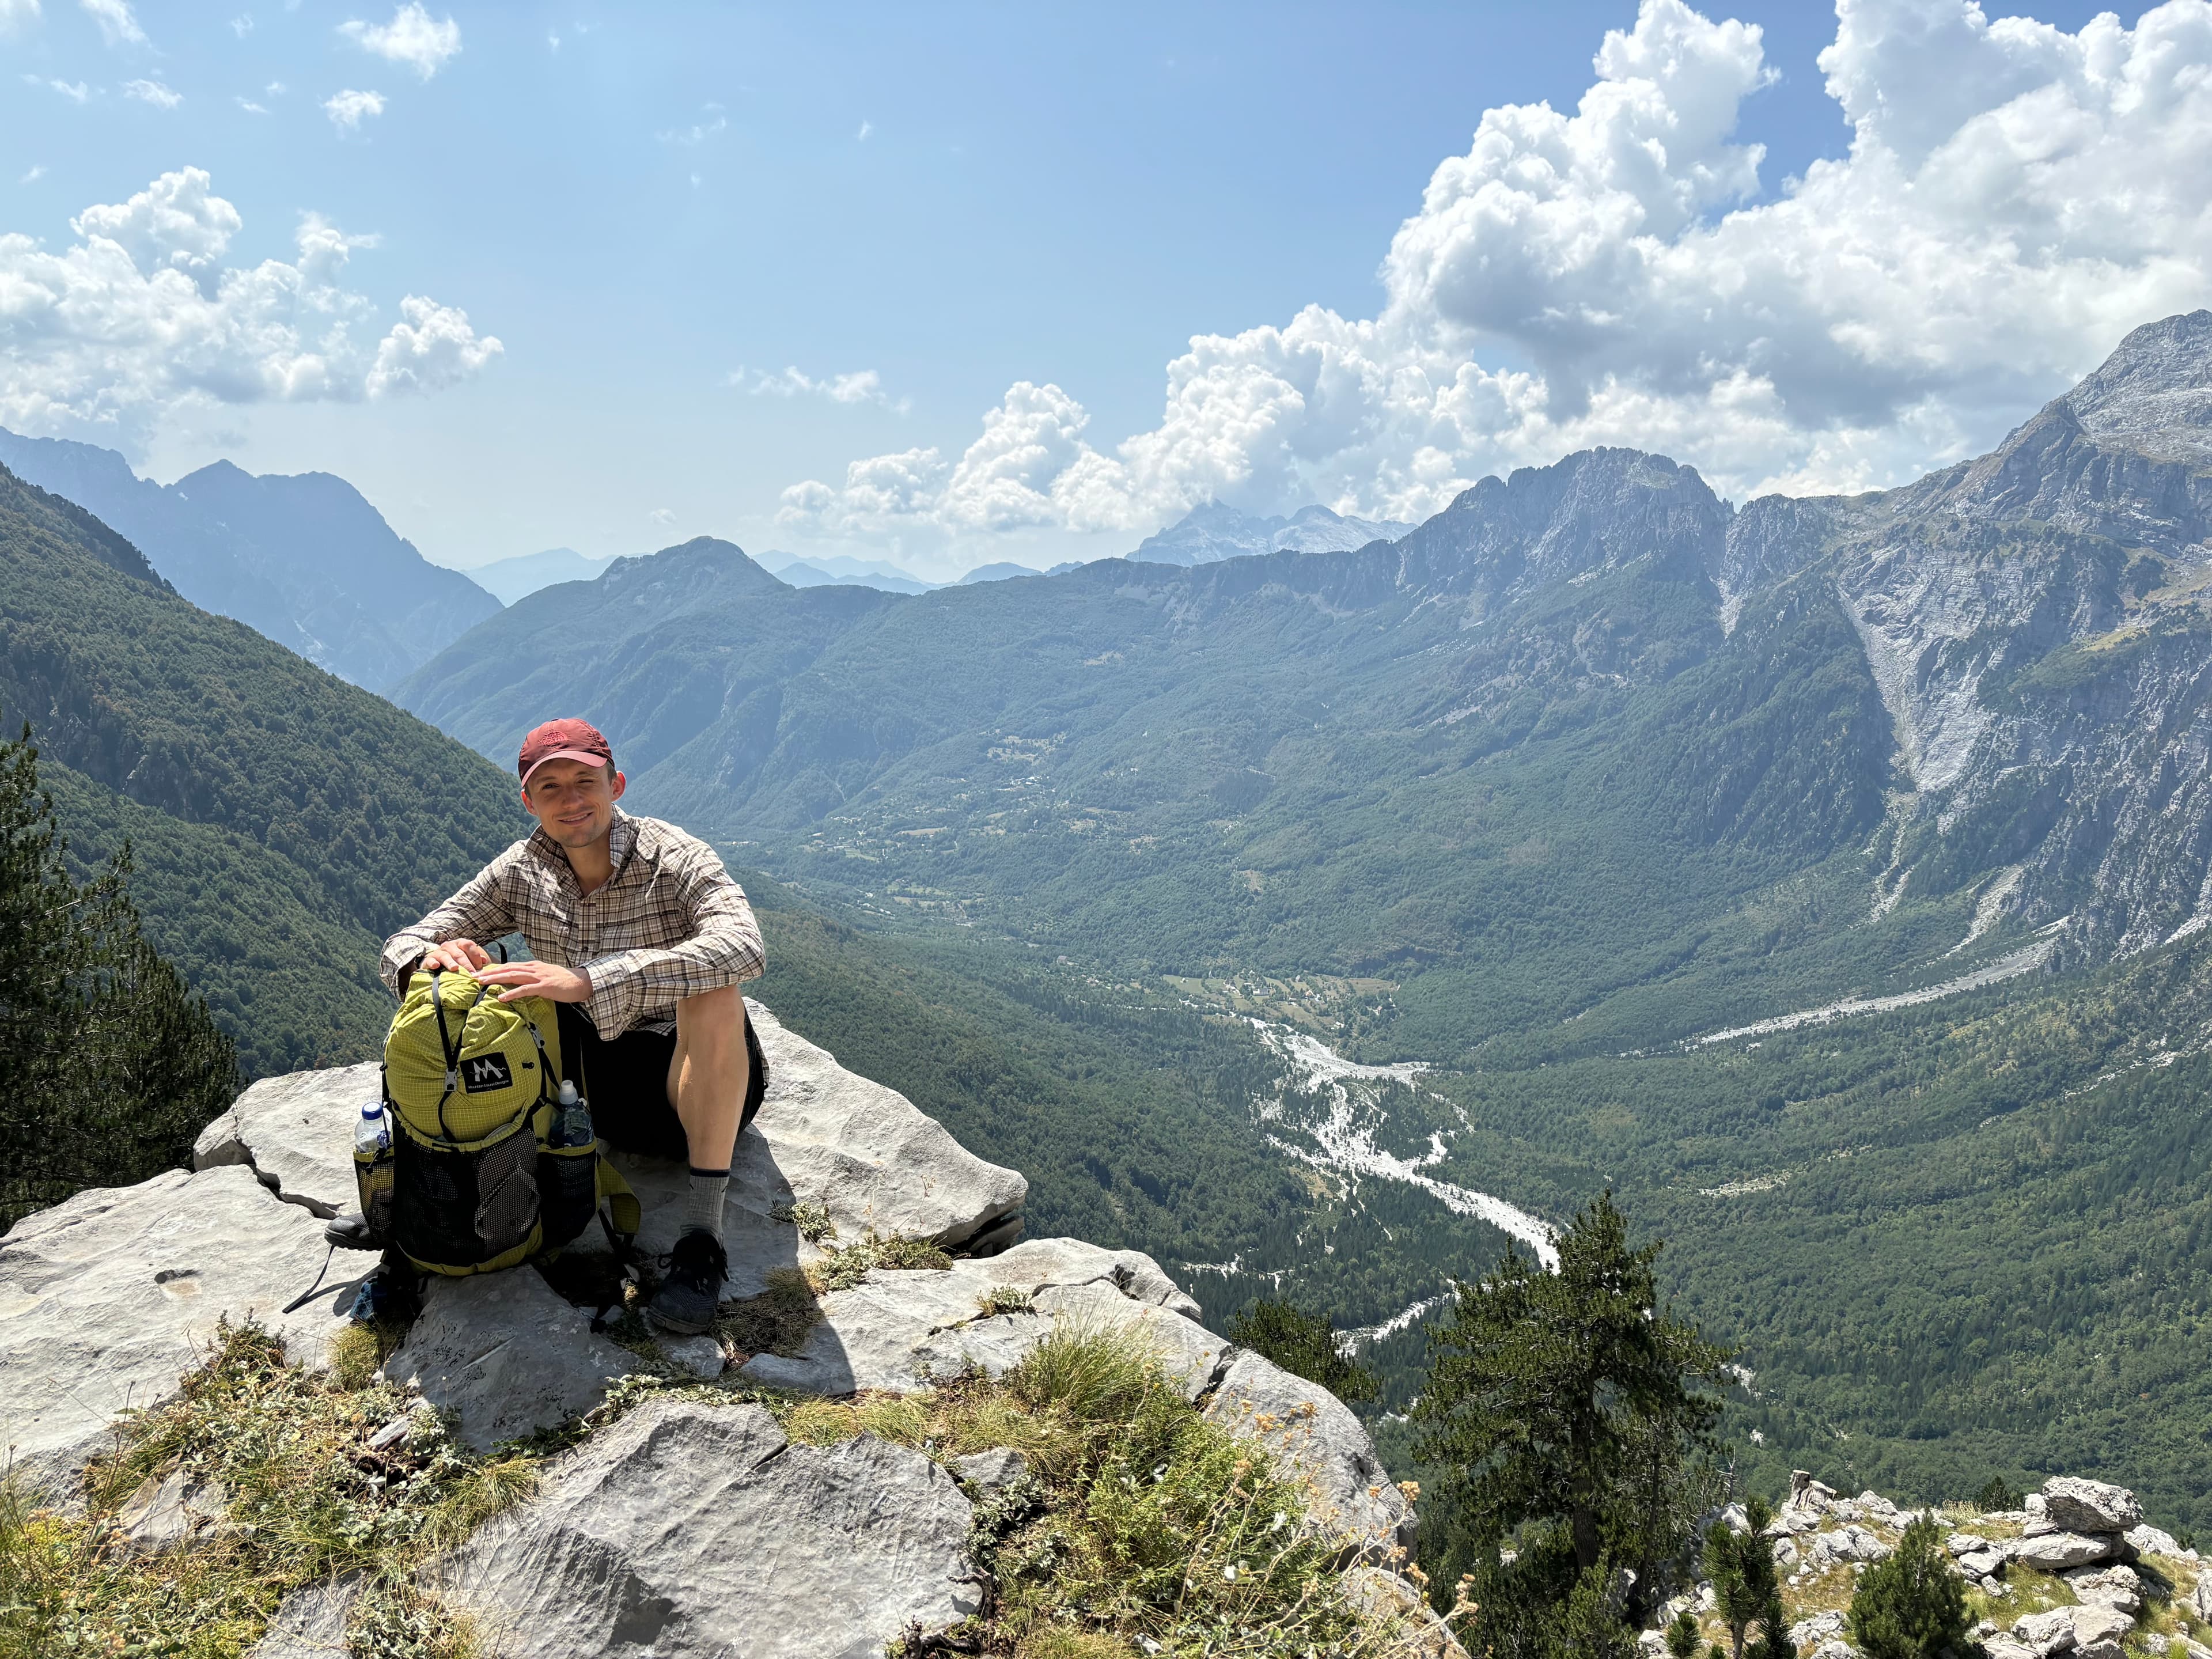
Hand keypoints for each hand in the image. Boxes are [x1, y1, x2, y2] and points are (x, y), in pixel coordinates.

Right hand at [417, 939, 491, 973]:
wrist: (437, 965)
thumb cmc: (457, 963)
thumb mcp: (467, 960)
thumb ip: (476, 960)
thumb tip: (485, 961)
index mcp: (460, 943)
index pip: (469, 945)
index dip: (475, 956)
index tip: (480, 967)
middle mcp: (449, 945)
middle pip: (459, 953)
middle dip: (467, 964)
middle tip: (472, 974)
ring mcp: (439, 952)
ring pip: (445, 956)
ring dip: (451, 963)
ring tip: (455, 968)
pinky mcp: (429, 959)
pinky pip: (430, 960)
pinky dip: (433, 962)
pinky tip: (436, 966)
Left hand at [475, 961, 593, 1003]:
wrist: (582, 982)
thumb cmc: (565, 981)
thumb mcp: (546, 976)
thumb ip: (533, 977)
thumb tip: (522, 982)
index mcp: (533, 966)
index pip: (510, 966)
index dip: (494, 969)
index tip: (481, 973)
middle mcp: (534, 969)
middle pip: (507, 969)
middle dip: (489, 973)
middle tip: (474, 977)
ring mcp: (539, 977)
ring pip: (513, 976)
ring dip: (496, 979)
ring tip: (482, 983)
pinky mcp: (544, 987)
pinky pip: (525, 990)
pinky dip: (512, 993)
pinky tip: (501, 998)